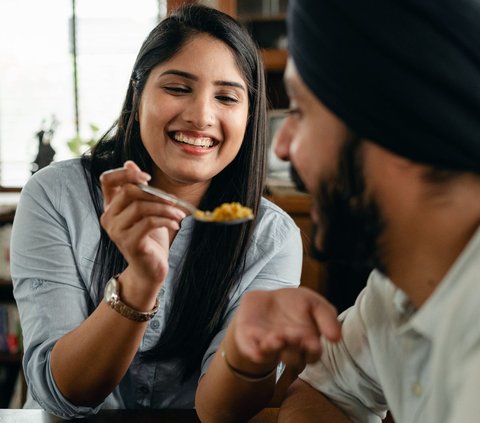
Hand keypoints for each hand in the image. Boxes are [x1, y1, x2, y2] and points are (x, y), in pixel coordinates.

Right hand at [99, 161, 185, 294]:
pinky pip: (149, 223)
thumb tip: (130, 163)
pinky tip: (176, 223)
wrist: (150, 269)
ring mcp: (117, 231)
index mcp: (111, 206)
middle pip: (129, 191)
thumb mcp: (146, 210)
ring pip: (141, 207)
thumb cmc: (150, 238)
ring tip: (180, 214)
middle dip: (155, 193)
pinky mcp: (129, 243)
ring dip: (166, 208)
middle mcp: (109, 217)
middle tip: (174, 201)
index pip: (106, 180)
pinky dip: (166, 220)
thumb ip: (139, 190)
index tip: (146, 176)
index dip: (125, 172)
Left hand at [231, 288, 341, 373]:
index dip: (312, 350)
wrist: (265, 301)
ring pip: (272, 354)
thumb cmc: (295, 305)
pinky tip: (257, 350)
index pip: (312, 354)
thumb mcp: (314, 303)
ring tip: (277, 337)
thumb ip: (327, 316)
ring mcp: (268, 346)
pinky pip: (251, 350)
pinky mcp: (250, 342)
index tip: (312, 341)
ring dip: (274, 347)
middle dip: (294, 347)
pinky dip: (254, 351)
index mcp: (306, 343)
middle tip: (294, 334)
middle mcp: (288, 349)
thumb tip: (337, 337)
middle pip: (293, 357)